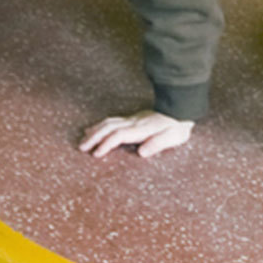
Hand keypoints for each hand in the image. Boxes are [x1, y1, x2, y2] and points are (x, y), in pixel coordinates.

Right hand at [79, 110, 194, 158]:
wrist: (181, 108)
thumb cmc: (177, 126)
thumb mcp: (173, 137)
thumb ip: (157, 144)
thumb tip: (141, 153)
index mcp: (141, 129)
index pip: (118, 136)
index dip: (106, 144)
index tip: (96, 154)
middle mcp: (133, 122)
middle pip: (108, 128)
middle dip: (93, 137)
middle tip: (81, 147)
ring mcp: (132, 119)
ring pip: (108, 122)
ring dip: (95, 130)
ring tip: (84, 138)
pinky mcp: (133, 118)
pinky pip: (113, 120)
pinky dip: (101, 125)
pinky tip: (97, 128)